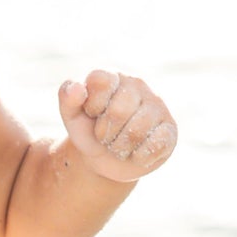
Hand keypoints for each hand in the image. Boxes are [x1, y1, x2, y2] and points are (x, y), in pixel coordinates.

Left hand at [58, 70, 176, 182]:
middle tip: (104, 136)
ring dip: (120, 147)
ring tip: (118, 145)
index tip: (92, 113)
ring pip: (138, 130)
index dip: (93, 105)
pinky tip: (135, 153)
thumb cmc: (89, 131)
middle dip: (105, 132)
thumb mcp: (72, 117)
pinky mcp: (170, 129)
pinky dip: (138, 156)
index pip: (101, 81)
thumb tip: (77, 87)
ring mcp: (157, 106)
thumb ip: (67, 98)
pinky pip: (155, 145)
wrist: (106, 159)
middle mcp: (138, 85)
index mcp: (113, 76)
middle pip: (119, 111)